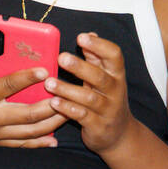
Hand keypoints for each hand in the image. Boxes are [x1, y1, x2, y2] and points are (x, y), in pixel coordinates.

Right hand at [0, 48, 66, 150]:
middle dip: (52, 104)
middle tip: (67, 94)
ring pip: (31, 131)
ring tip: (68, 111)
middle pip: (29, 114)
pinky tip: (54, 138)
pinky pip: (23, 144)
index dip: (27, 77)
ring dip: (53, 122)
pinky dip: (40, 142)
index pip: (8, 85)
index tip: (45, 70)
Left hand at [48, 33, 134, 154]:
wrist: (119, 134)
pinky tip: (54, 103)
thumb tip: (88, 34)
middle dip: (80, 67)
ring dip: (67, 89)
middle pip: (100, 77)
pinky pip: (83, 116)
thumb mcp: (103, 77)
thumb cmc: (105, 98)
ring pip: (89, 98)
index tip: (81, 37)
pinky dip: (68, 109)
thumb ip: (95, 58)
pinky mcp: (98, 126)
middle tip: (61, 57)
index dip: (100, 46)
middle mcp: (115, 91)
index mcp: (115, 75)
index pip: (115, 57)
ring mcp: (107, 109)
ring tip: (48, 83)